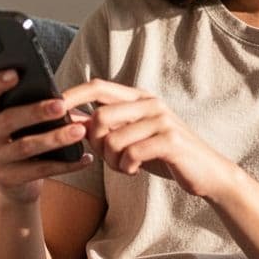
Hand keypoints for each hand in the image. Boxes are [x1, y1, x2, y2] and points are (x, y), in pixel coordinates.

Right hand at [0, 69, 92, 204]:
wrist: (15, 183)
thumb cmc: (23, 138)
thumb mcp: (21, 122)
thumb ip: (32, 105)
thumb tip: (63, 98)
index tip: (15, 73)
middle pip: (7, 120)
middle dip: (36, 111)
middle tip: (61, 105)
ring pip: (26, 146)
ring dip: (55, 138)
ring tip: (79, 131)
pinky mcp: (7, 180)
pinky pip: (40, 171)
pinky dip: (66, 164)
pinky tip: (85, 158)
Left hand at [61, 79, 242, 200]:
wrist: (206, 173)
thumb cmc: (164, 154)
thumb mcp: (133, 136)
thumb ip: (105, 126)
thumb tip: (68, 118)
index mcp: (139, 97)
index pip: (98, 86)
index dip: (72, 95)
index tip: (51, 108)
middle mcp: (150, 103)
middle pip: (101, 115)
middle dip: (95, 142)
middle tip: (106, 157)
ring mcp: (162, 120)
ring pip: (114, 138)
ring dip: (112, 161)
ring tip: (123, 166)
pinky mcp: (170, 140)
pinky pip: (131, 153)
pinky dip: (126, 167)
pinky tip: (134, 170)